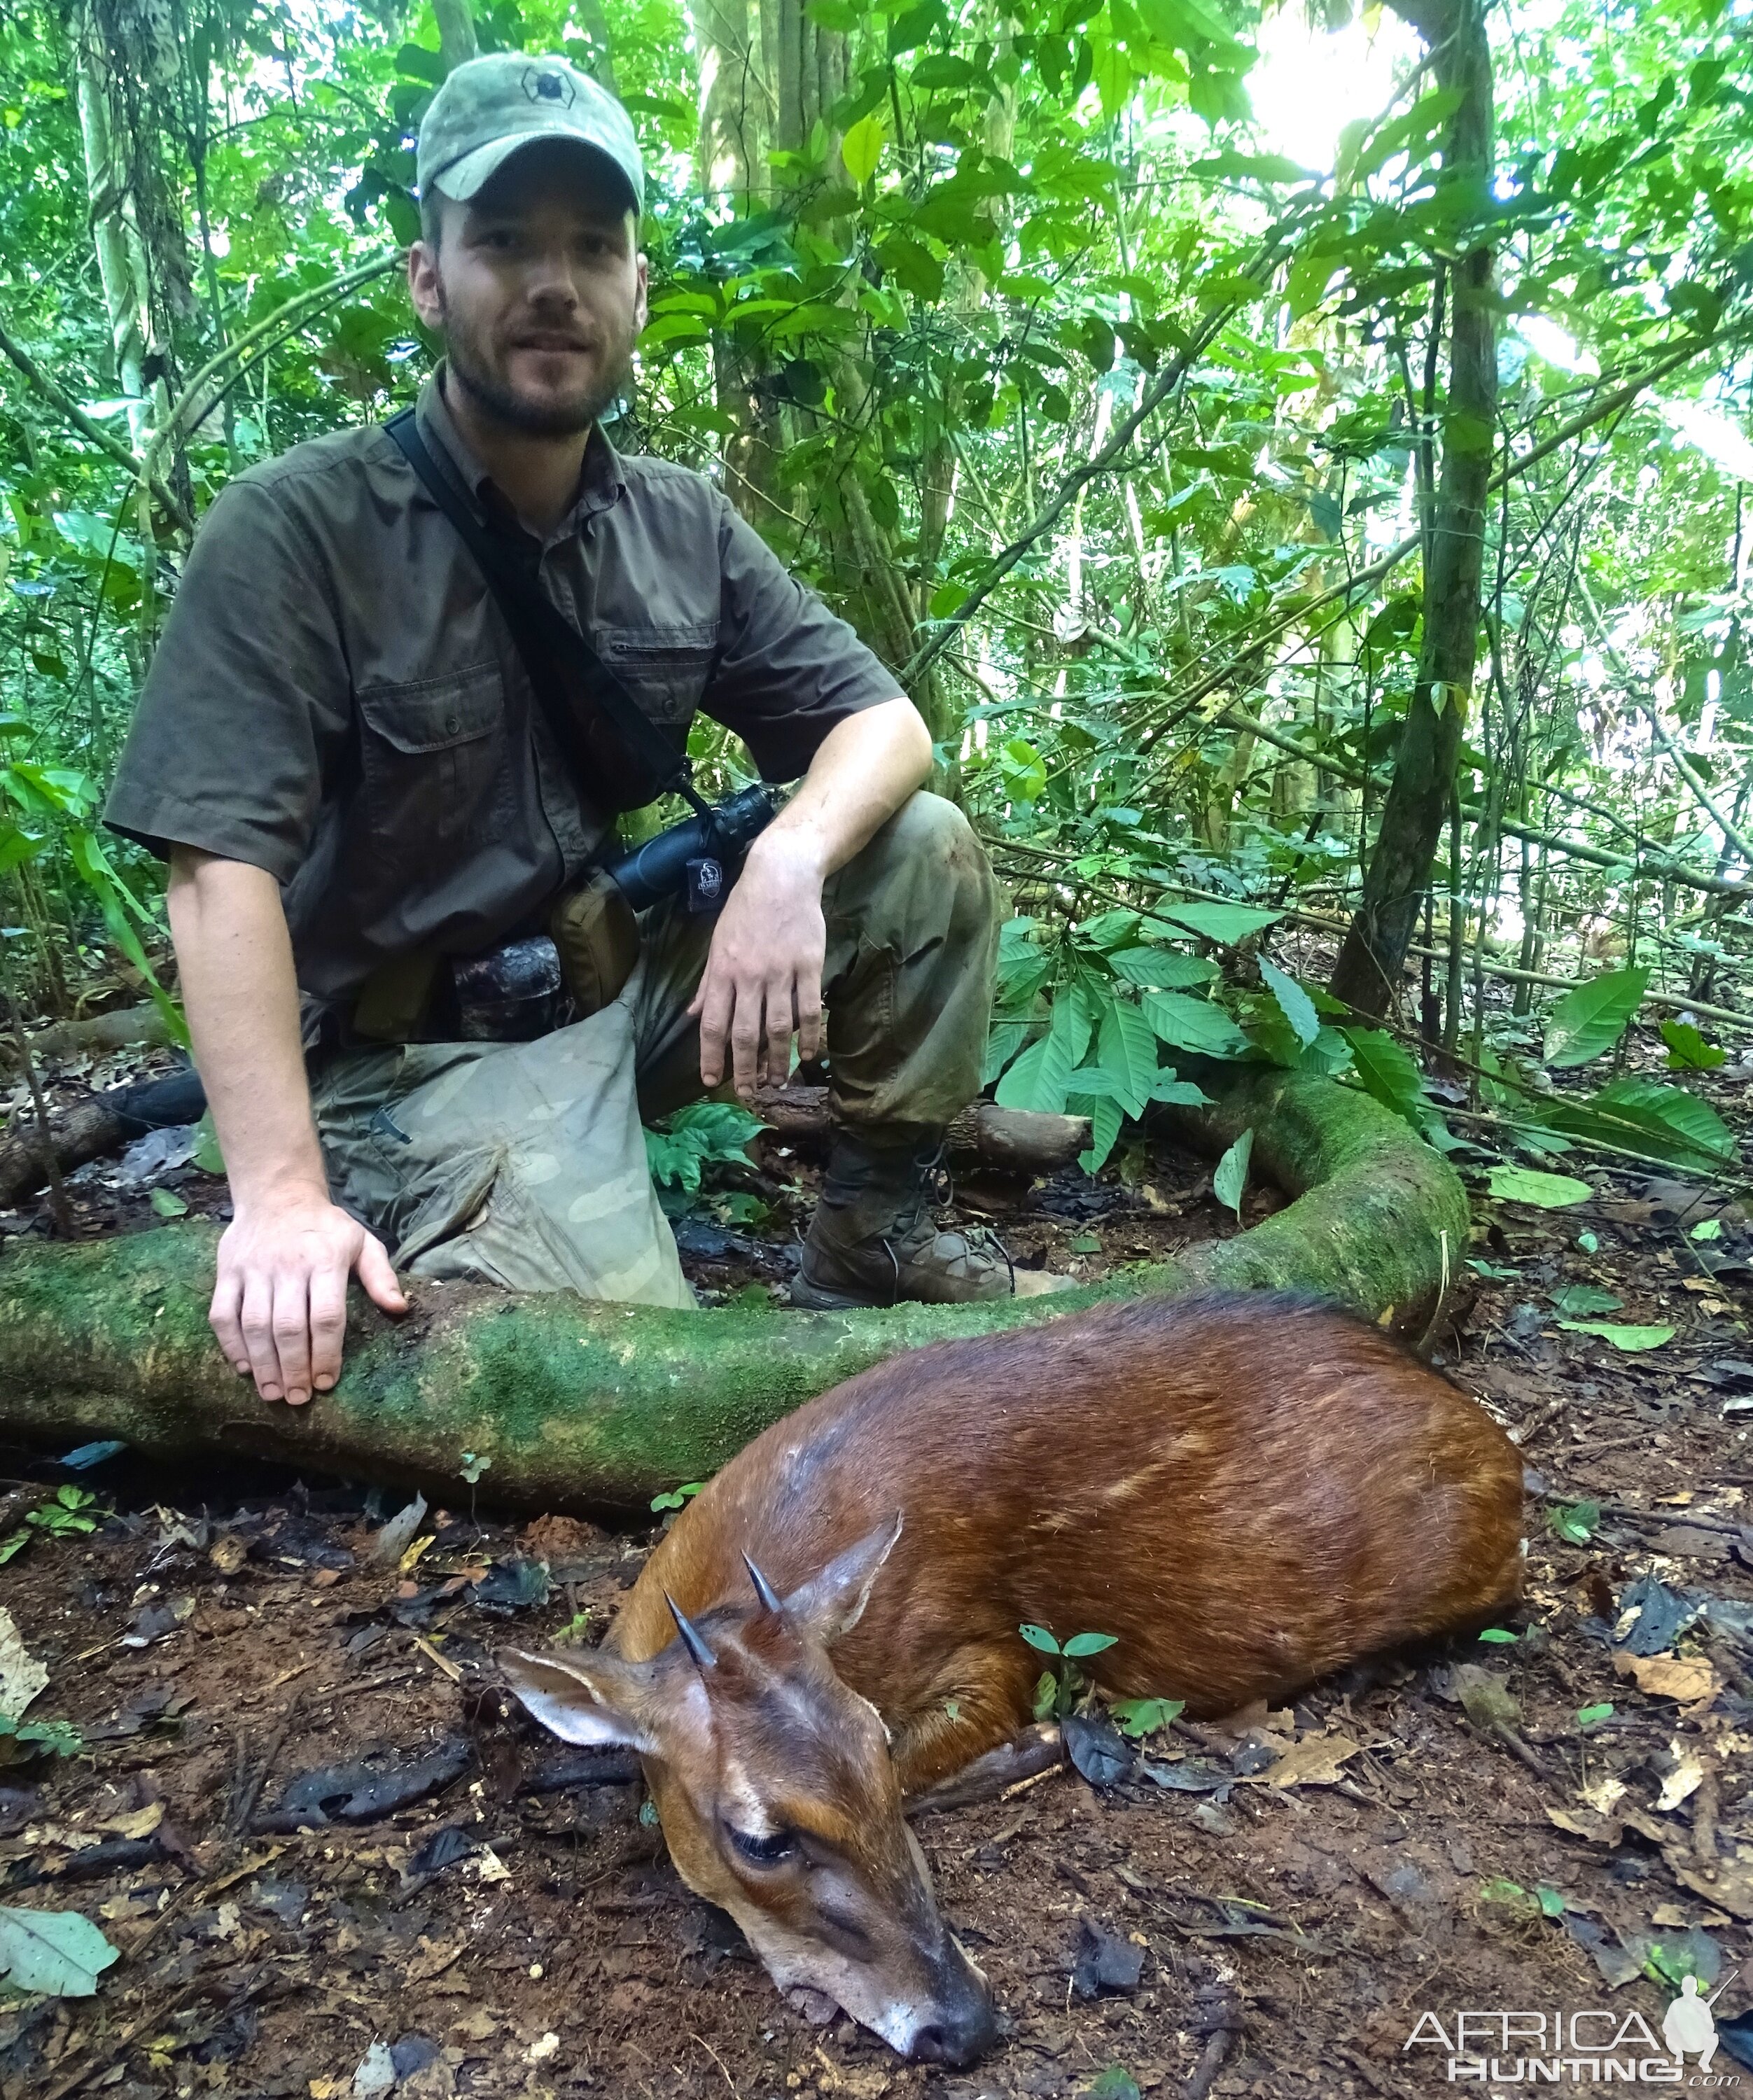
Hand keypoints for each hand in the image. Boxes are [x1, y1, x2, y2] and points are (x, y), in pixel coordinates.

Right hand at [210, 1188, 407, 1404]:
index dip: (326, 1354)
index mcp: (325, 1260)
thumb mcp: (362, 1242)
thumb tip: (400, 1309)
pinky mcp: (227, 1272)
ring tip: (273, 1393)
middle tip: (298, 1398)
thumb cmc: (325, 1228)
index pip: (326, 1316)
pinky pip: (222, 1314)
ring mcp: (253, 1269)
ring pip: (253, 1325)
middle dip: (293, 1368)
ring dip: (263, 1364)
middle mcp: (287, 1266)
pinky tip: (244, 1368)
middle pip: (288, 1327)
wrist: (277, 1194)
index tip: (327, 1382)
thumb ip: (380, 1276)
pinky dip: (231, 1345)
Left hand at [689, 830, 827, 1098]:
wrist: (782, 875)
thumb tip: (693, 1015)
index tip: (710, 1082)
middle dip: (745, 1069)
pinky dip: (809, 1036)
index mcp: (723, 971)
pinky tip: (808, 1055)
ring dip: (777, 1060)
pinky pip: (809, 1008)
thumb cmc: (746, 909)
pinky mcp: (809, 965)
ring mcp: (781, 972)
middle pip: (745, 1033)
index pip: (713, 1024)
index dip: (711, 1057)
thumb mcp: (717, 942)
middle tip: (748, 1094)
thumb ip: (708, 983)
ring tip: (777, 1082)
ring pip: (778, 1026)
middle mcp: (750, 976)